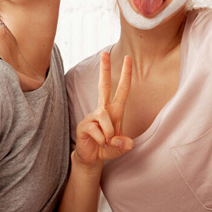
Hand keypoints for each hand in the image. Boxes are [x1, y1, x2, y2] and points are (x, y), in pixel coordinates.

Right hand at [74, 52, 133, 170]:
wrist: (92, 158)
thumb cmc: (108, 148)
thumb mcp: (120, 148)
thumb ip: (124, 145)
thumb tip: (121, 141)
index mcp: (114, 110)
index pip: (122, 90)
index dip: (126, 75)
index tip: (128, 58)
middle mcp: (103, 110)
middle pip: (103, 86)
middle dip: (105, 69)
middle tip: (104, 53)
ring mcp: (92, 116)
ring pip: (105, 117)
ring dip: (110, 133)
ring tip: (107, 142)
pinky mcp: (84, 125)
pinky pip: (98, 131)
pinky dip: (102, 140)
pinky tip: (99, 144)